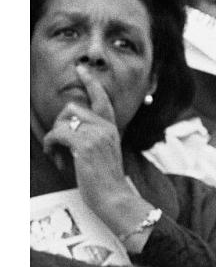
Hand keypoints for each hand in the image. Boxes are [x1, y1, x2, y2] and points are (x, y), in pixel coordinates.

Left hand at [42, 64, 148, 228]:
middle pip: (73, 108)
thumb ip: (95, 137)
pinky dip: (50, 145)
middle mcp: (106, 127)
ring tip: (58, 154)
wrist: (114, 197)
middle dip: (59, 124)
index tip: (82, 69)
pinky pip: (58, 134)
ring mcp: (96, 135)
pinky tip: (56, 157)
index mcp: (111, 128)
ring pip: (64, 119)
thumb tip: (71, 129)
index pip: (101, 99)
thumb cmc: (106, 179)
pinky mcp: (85, 145)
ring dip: (54, 136)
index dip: (91, 83)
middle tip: (58, 145)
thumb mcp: (104, 152)